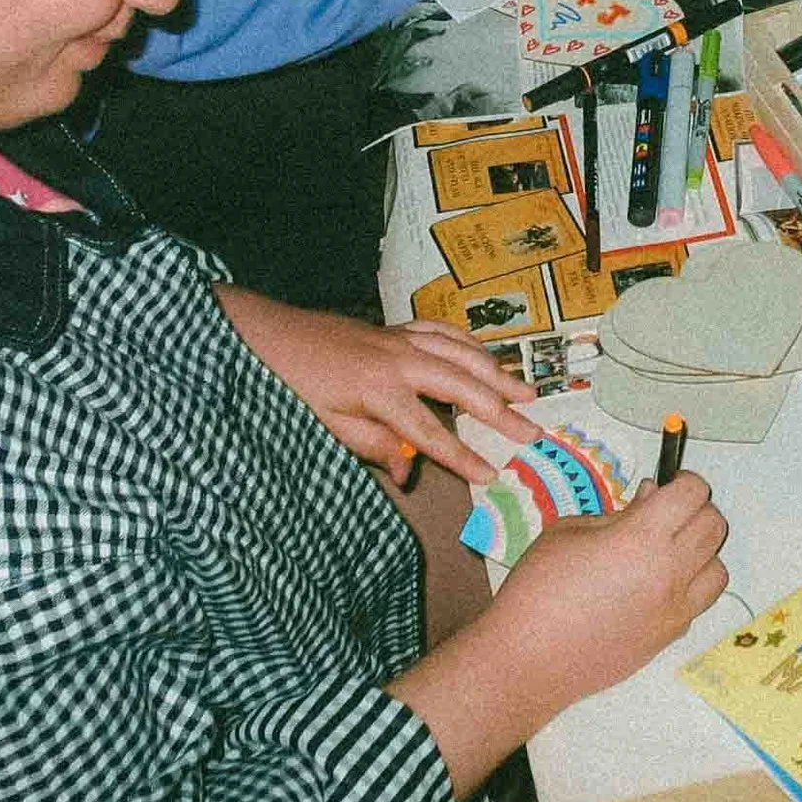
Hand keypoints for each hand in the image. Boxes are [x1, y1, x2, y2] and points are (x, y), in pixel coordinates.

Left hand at [216, 288, 536, 484]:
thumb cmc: (293, 384)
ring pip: (461, 354)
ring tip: (527, 392)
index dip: (461, 456)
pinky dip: (470, 344)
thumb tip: (407, 471)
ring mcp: (401, 338)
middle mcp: (399, 360)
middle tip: (532, 431)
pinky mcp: (396, 327)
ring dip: (497, 372)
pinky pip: (444, 331)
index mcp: (378, 391)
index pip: (429, 432)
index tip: (492, 475)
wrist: (270, 332)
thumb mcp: (325, 424)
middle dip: (500, 411)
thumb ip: (371, 445)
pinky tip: (487, 357)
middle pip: (461, 387)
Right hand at [484, 474, 729, 708]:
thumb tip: (651, 497)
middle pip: (715, 525)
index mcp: (642, 538)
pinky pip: (700, 602)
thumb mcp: (570, 531)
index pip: (693, 494)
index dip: (684, 482)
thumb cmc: (538, 588)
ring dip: (699, 551)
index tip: (668, 485)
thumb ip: (619, 513)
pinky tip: (656, 587)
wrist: (528, 659)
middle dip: (696, 510)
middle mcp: (670, 572)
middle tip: (665, 513)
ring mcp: (675, 609)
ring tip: (666, 552)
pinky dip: (689, 586)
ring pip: (718, 567)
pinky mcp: (670, 637)